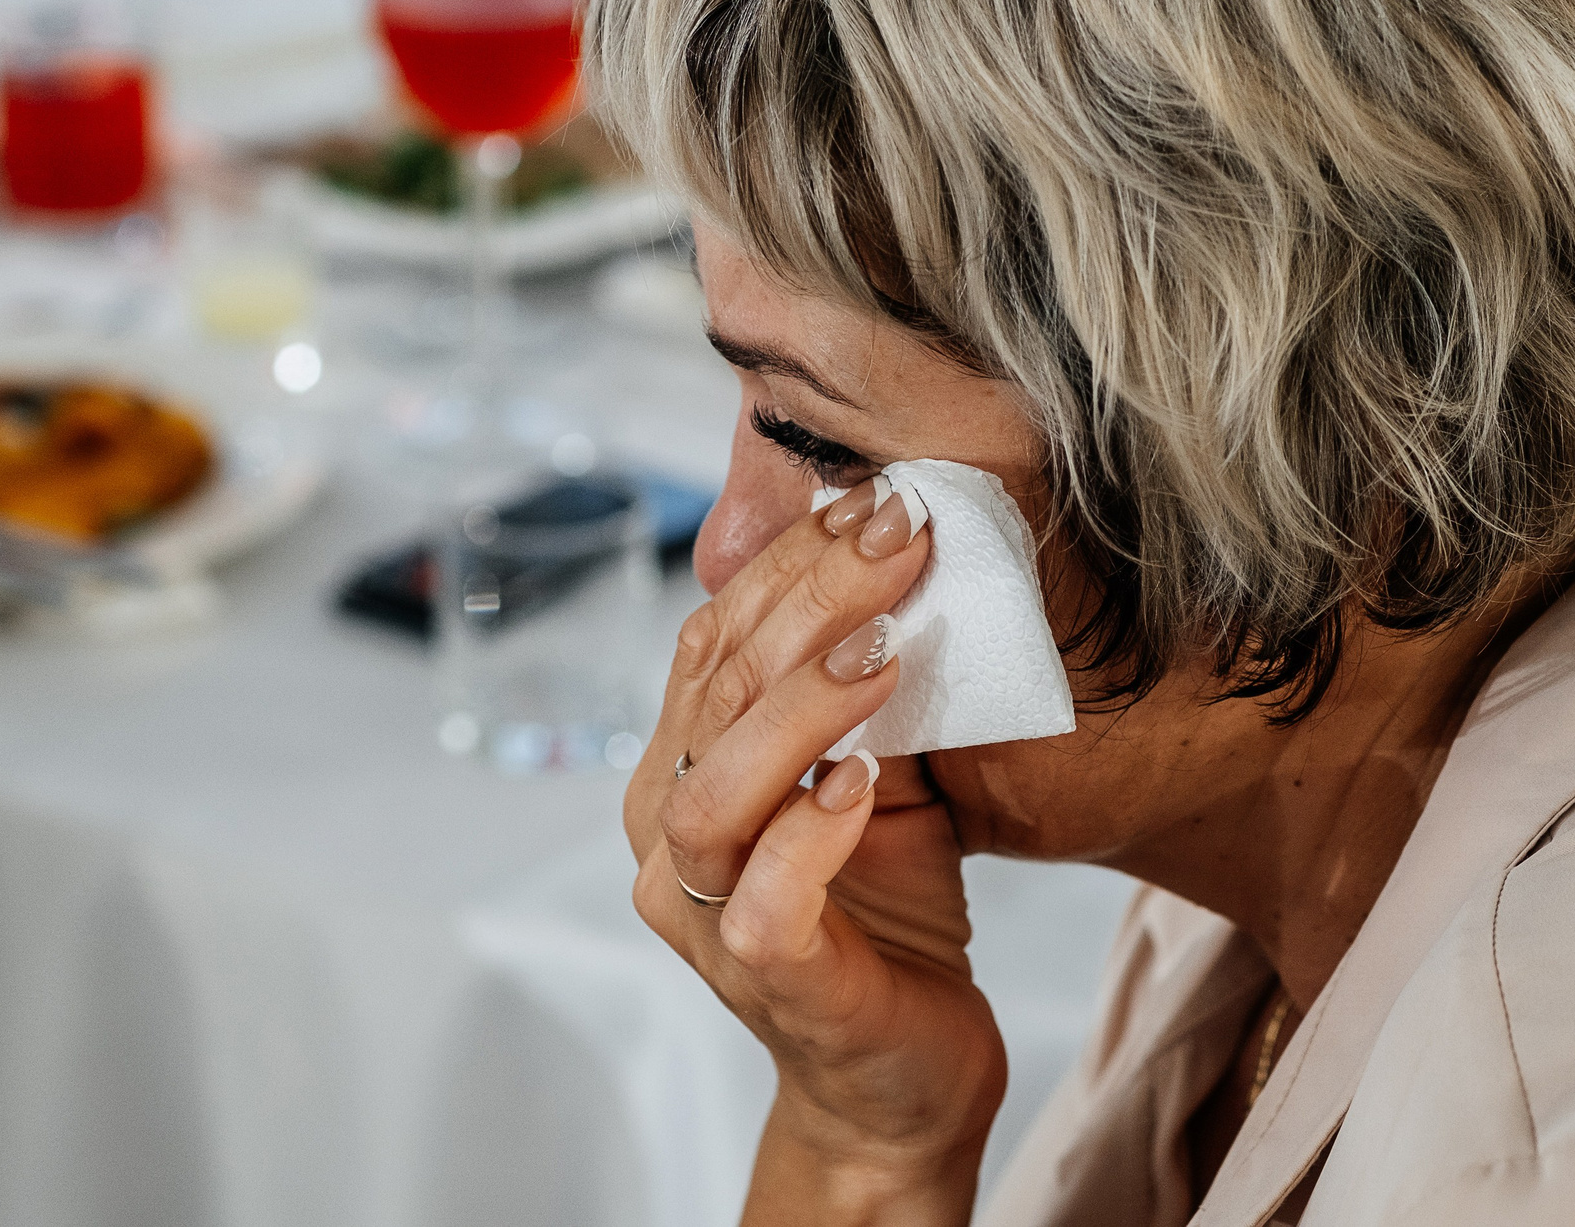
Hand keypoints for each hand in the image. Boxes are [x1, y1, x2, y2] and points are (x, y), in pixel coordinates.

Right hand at [627, 483, 1004, 1224]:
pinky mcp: (764, 980)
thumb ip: (864, 684)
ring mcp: (706, 915)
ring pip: (713, 794)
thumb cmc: (889, 915)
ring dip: (799, 708)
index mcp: (684, 770)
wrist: (902, 1077)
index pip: (713, 640)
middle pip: (714, 695)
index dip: (787, 563)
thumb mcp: (881, 771)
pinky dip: (812, 832)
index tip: (874, 497)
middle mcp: (670, 838)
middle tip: (897, 534)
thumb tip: (904, 549)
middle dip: (808, 601)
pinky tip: (869, 784)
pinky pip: (763, 899)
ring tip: (885, 647)